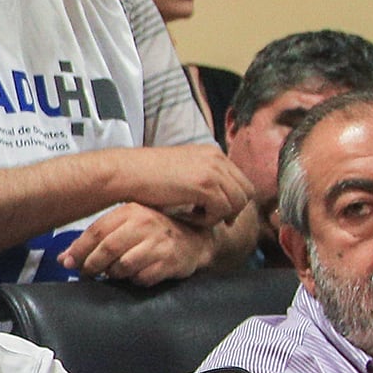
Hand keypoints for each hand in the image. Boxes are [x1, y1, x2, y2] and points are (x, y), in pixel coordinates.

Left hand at [61, 203, 208, 285]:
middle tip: (87, 272)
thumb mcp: (125, 227)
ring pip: (123, 266)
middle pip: (107, 249)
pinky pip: (141, 278)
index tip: (68, 262)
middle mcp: (145, 224)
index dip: (78, 249)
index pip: (97, 231)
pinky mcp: (169, 262)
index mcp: (130, 211)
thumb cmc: (154, 233)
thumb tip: (63, 258)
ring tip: (114, 272)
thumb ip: (95, 240)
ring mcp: (159, 243)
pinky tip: (135, 275)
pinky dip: (133, 280)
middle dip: (92, 265)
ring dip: (113, 274)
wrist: (195, 240)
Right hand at [118, 146, 255, 229]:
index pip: (241, 181)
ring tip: (192, 216)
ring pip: (237, 203)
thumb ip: (203, 179)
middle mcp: (217, 158)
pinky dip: (206, 220)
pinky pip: (221, 211)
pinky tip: (185, 215)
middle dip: (231, 210)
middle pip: (246, 192)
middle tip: (209, 219)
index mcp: (213, 153)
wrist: (127, 173)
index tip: (214, 213)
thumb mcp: (182, 171)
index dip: (233, 201)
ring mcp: (213, 171)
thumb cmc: (147, 176)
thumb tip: (219, 199)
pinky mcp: (206, 185)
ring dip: (217, 216)